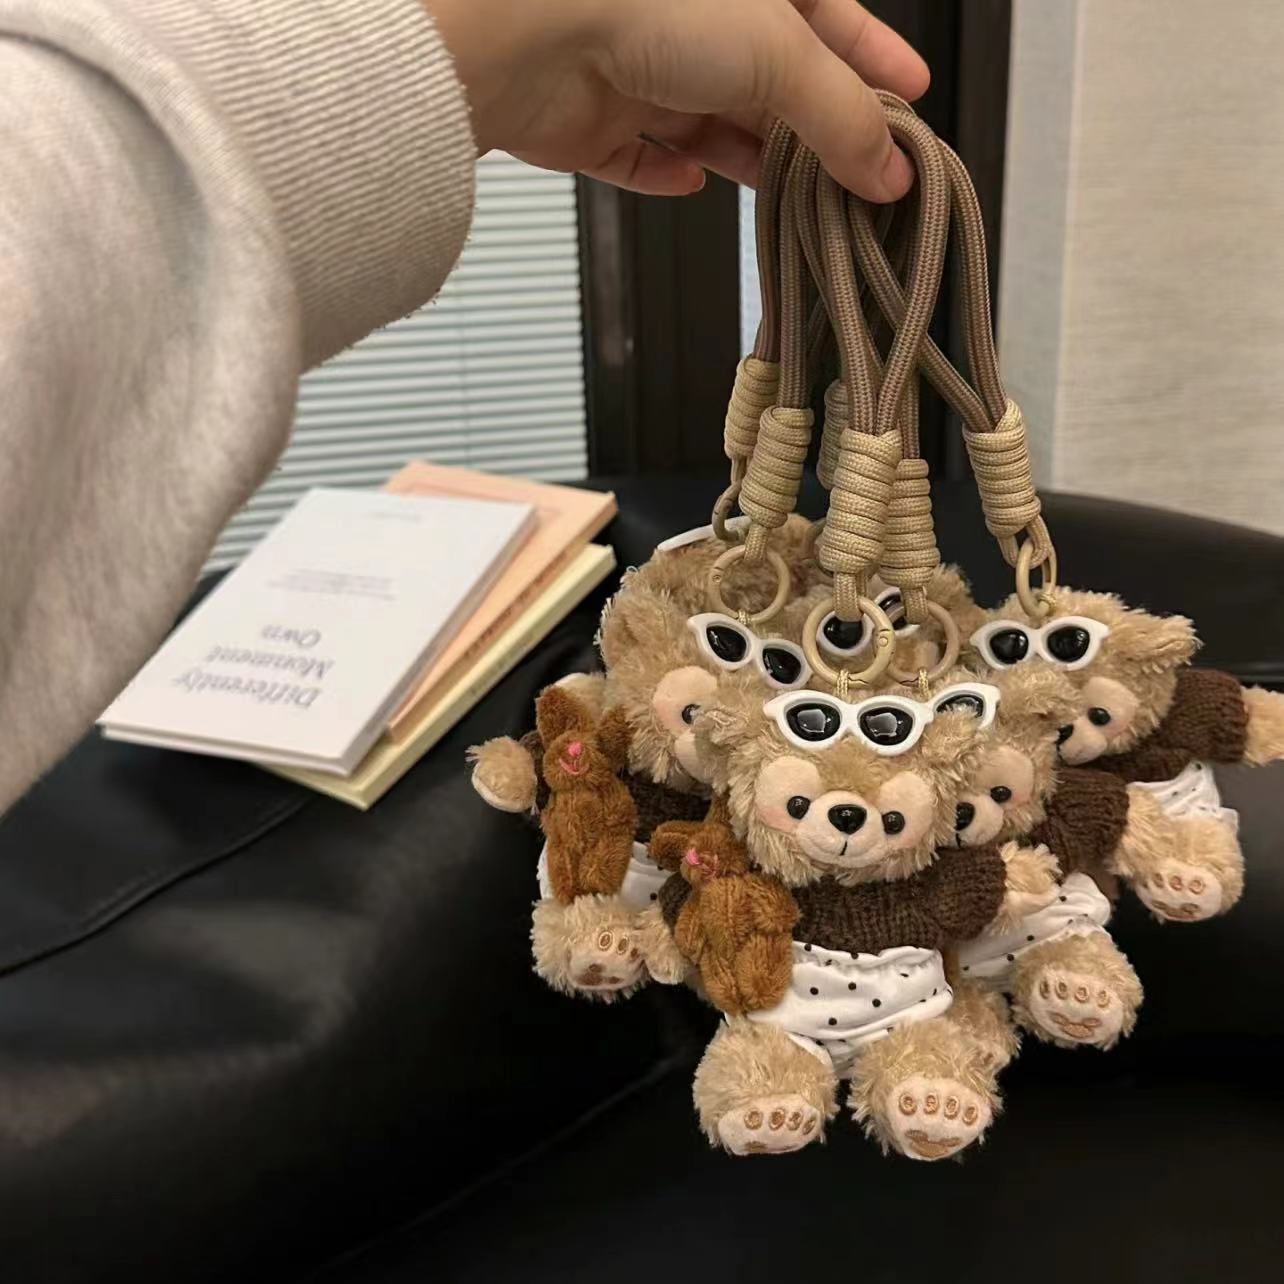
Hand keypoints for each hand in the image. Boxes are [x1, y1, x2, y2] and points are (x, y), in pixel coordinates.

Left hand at [428, 0, 928, 200]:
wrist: (528, 37)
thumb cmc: (647, 4)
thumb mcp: (782, 55)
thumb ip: (843, 118)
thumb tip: (889, 171)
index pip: (828, 20)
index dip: (873, 59)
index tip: (911, 101)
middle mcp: (693, 19)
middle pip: (771, 83)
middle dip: (814, 131)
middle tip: (859, 179)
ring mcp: (640, 68)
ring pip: (712, 126)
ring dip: (752, 163)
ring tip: (795, 203)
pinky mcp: (594, 122)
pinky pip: (642, 158)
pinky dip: (669, 175)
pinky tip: (692, 184)